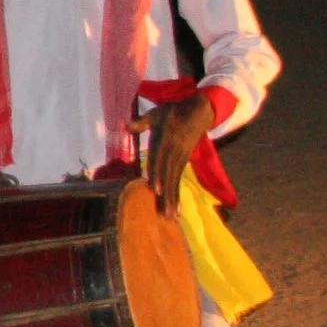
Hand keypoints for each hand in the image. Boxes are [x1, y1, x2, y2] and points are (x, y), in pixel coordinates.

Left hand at [135, 94, 216, 213]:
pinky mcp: (184, 161)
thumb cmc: (173, 112)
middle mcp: (173, 151)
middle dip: (165, 194)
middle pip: (167, 175)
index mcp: (164, 139)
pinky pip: (179, 179)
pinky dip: (177, 194)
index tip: (153, 188)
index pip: (158, 159)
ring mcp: (180, 157)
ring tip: (170, 216)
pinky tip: (176, 209)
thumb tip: (126, 125)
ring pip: (174, 180)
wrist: (199, 111)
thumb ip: (142, 122)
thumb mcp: (156, 113)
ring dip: (172, 199)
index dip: (156, 174)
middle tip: (163, 213)